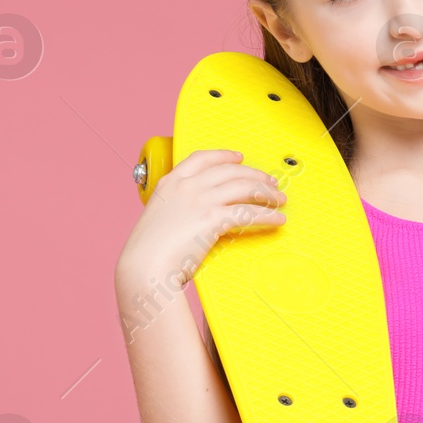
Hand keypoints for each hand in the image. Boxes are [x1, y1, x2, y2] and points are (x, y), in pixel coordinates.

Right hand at [116, 149, 285, 293]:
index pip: (202, 158)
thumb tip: (192, 218)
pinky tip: (277, 220)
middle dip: (255, 174)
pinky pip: (249, 212)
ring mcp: (200, 200)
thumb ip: (176, 211)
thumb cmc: (148, 252)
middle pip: (230, 171)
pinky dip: (268, 216)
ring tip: (279, 200)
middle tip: (270, 182)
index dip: (224, 155)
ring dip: (266, 193)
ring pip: (244, 187)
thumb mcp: (159, 220)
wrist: (144, 267)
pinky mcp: (213, 218)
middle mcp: (187, 186)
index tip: (238, 157)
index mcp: (170, 183)